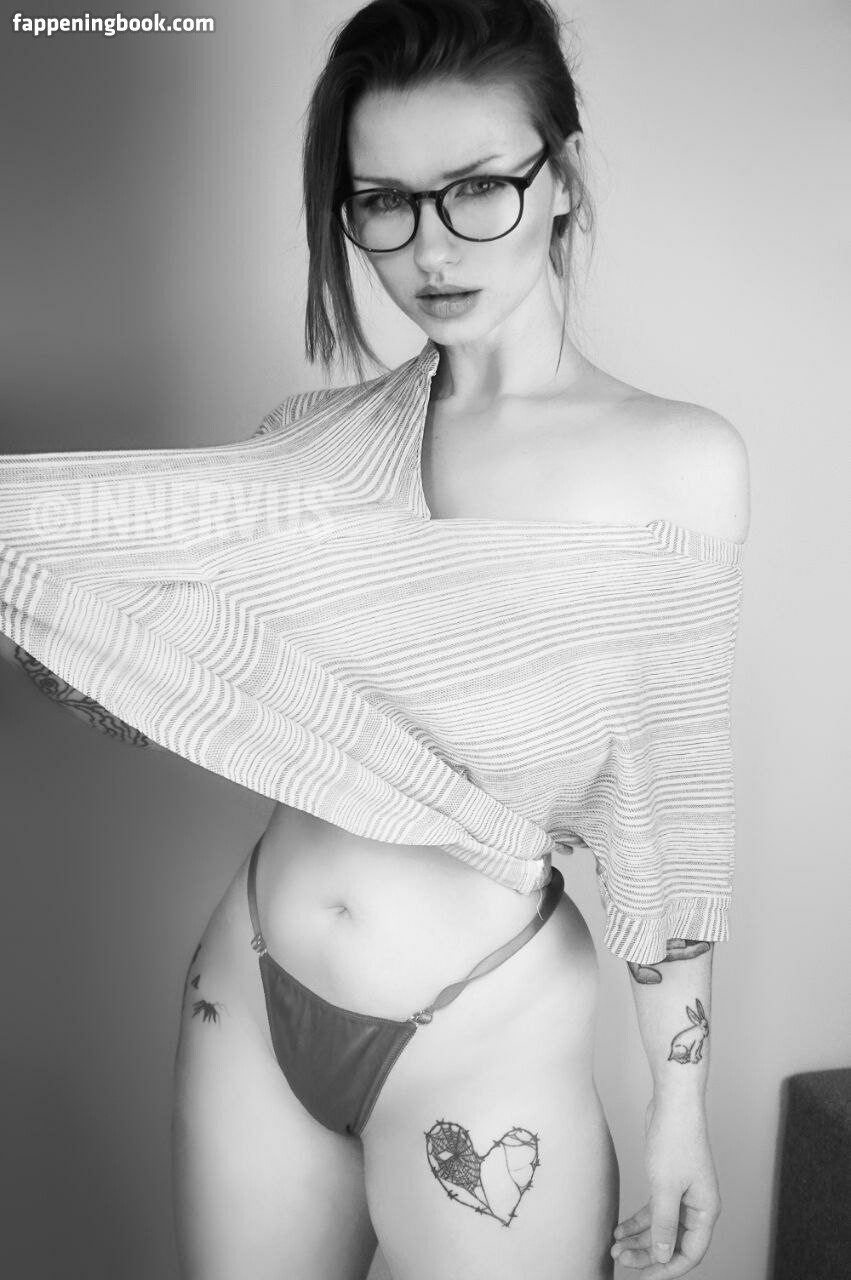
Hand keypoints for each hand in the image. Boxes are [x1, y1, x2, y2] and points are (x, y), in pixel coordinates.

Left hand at [610, 1095, 720, 1276]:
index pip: (690, 1253)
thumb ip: (664, 1225)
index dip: (668, 1268)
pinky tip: (621, 1228)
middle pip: (673, 1242)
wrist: (673, 1104)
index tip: (645, 1277)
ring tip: (616, 1247)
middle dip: (647, 1254)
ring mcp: (683, 1194)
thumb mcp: (665, 1187)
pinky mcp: (668, 1182)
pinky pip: (654, 1211)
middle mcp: (697, 1205)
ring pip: (661, 1227)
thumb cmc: (676, 1139)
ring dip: (639, 1239)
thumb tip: (662, 1256)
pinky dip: (638, 1221)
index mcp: (705, 1210)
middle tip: (622, 1261)